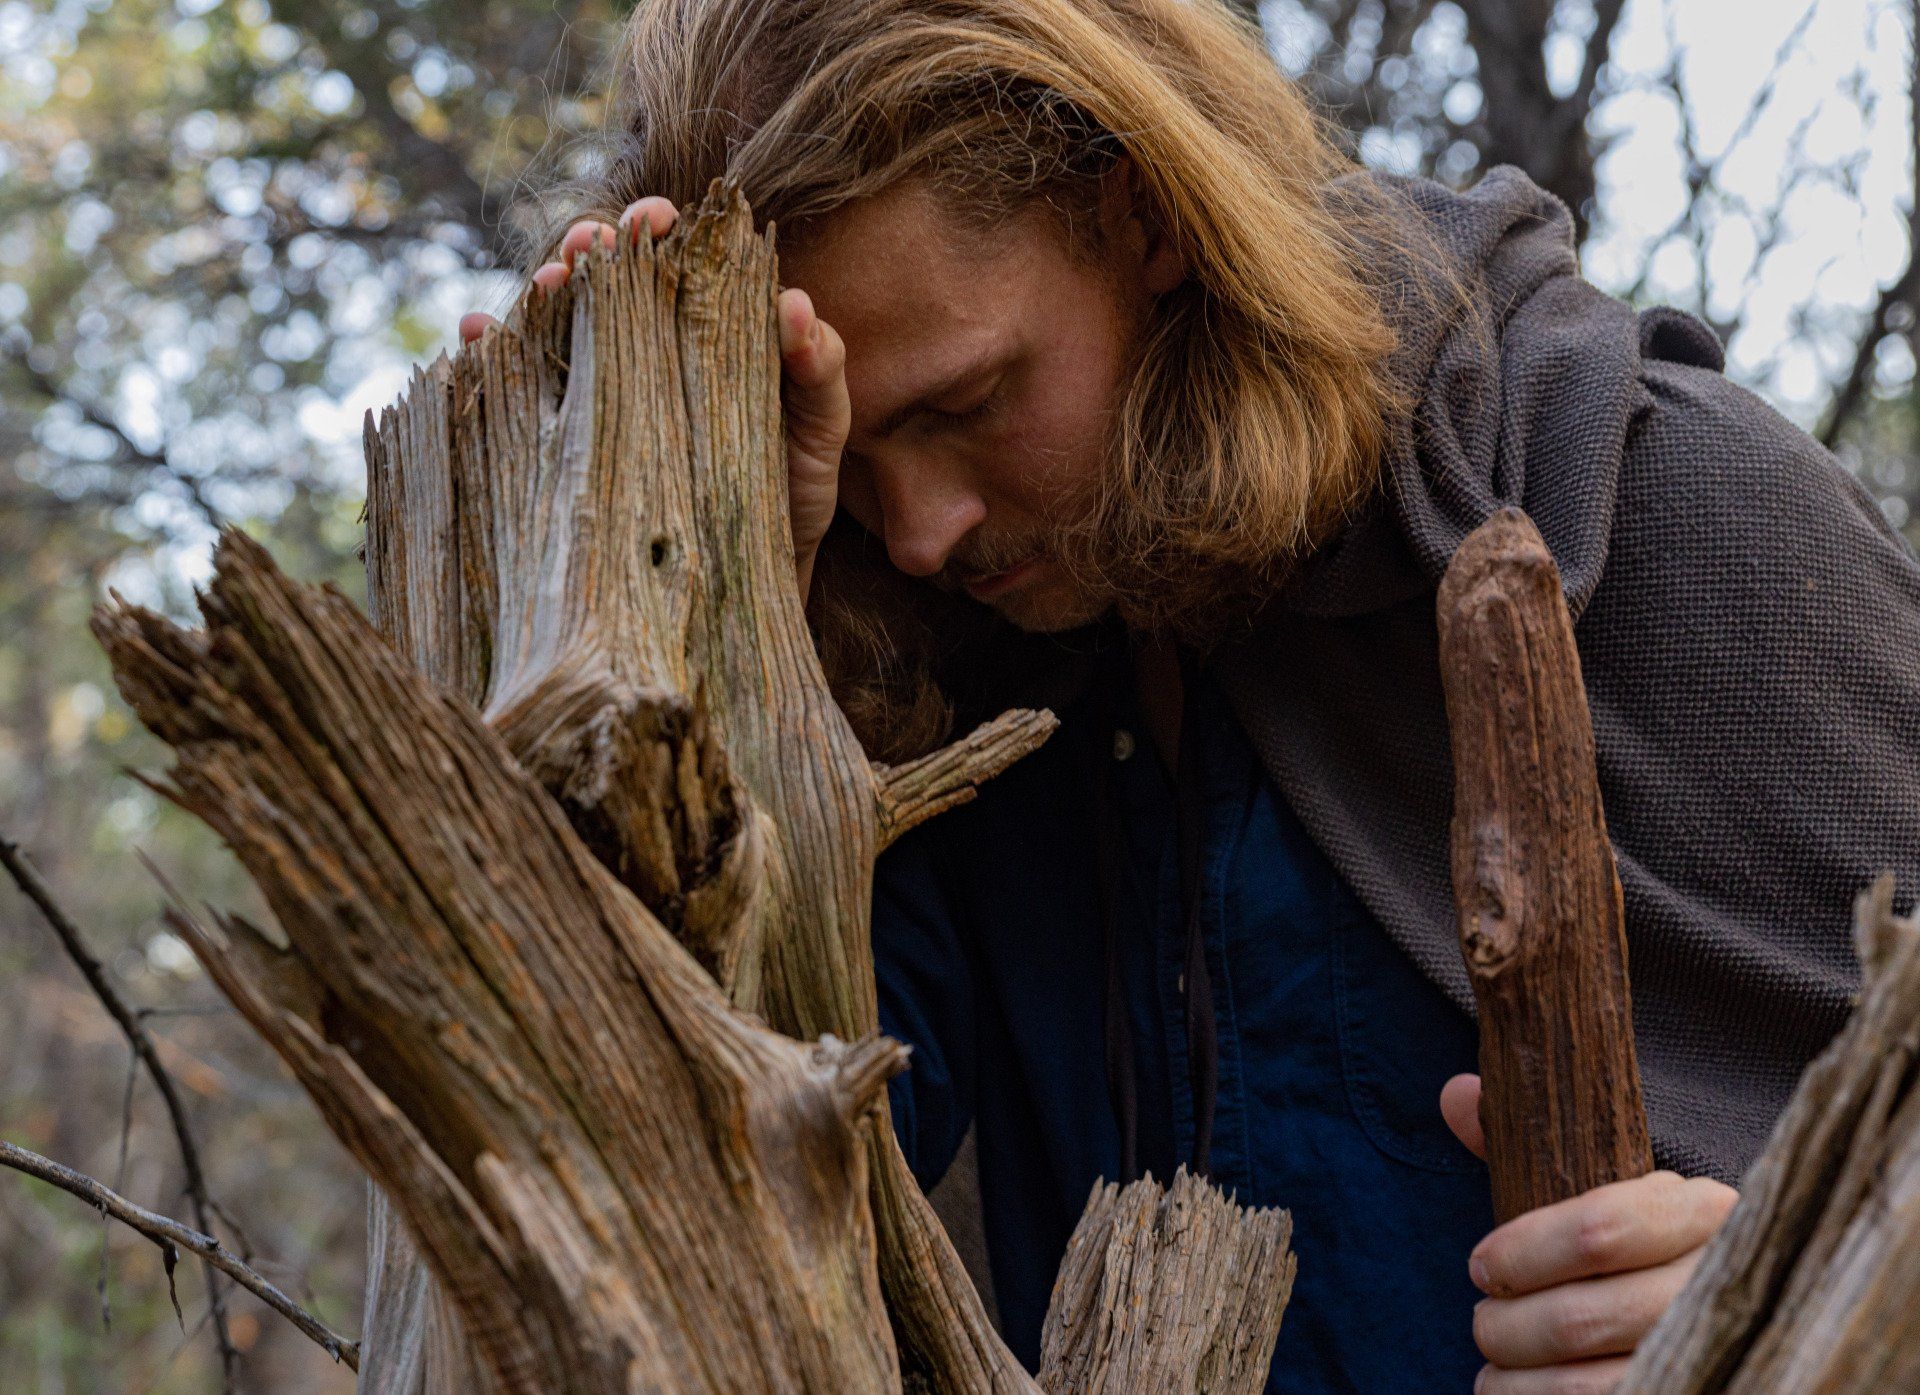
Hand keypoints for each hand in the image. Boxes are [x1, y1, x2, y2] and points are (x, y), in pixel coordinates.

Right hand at [458, 197, 850, 601]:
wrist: (755, 585)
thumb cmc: (790, 498)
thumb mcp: (818, 433)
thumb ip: (819, 369)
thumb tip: (794, 303)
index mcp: (705, 331)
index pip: (672, 261)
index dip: (655, 230)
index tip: (651, 221)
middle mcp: (646, 353)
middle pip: (605, 283)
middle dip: (588, 250)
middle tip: (584, 248)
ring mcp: (604, 397)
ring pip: (555, 328)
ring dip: (536, 297)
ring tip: (538, 286)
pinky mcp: (571, 446)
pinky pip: (521, 394)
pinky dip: (489, 361)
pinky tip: (473, 342)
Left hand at [1440, 1073, 1737, 1393]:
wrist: (1731, 1315)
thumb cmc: (1646, 1249)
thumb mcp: (1607, 1187)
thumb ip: (1530, 1145)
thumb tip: (1456, 1095)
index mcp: (1705, 1211)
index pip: (1598, 1229)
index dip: (1523, 1252)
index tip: (1482, 1267)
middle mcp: (1726, 1283)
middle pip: (1584, 1317)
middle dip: (1508, 1328)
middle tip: (1484, 1327)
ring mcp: (1724, 1352)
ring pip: (1596, 1384)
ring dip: (1521, 1384)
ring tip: (1493, 1376)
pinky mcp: (1715, 1392)